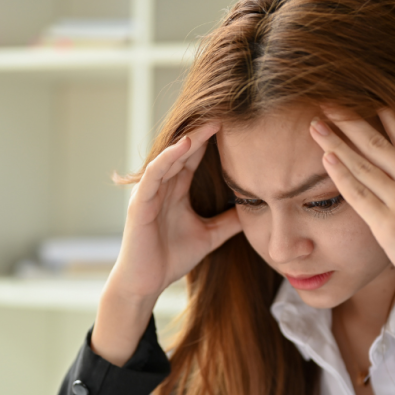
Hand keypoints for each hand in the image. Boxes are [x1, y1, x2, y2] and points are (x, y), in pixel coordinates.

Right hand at [93, 123, 241, 366]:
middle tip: (226, 112)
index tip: (235, 126)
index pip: (195, 158)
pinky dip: (168, 158)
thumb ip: (228, 223)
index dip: (212, 142)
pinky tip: (183, 145)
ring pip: (169, 158)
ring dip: (188, 139)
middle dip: (203, 133)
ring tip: (210, 123)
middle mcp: (163, 187)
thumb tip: (254, 213)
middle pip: (183, 152)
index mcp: (177, 191)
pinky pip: (154, 175)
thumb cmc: (171, 258)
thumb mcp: (209, 236)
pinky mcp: (140, 204)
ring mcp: (150, 193)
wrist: (147, 283)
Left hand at [309, 107, 394, 376]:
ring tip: (317, 124)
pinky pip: (360, 194)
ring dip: (337, 142)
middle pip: (379, 142)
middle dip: (350, 119)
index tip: (357, 99)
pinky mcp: (391, 226)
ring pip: (365, 164)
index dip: (378, 114)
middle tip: (327, 101)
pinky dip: (341, 174)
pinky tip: (326, 158)